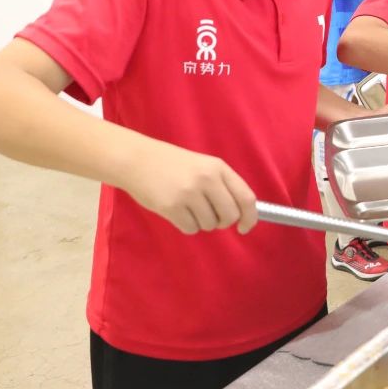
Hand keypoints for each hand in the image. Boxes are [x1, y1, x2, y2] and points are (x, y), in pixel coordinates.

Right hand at [121, 140, 257, 235]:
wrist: (137, 160)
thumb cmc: (172, 164)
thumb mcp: (203, 166)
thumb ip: (222, 185)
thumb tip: (241, 213)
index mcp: (218, 168)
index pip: (246, 197)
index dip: (250, 216)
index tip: (245, 226)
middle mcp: (207, 180)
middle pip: (230, 215)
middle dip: (223, 222)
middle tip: (211, 216)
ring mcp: (189, 194)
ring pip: (209, 224)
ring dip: (201, 222)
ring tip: (188, 206)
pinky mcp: (172, 207)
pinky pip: (191, 229)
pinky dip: (186, 225)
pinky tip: (177, 211)